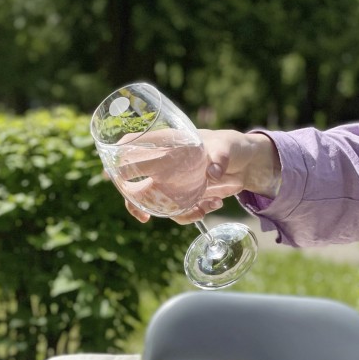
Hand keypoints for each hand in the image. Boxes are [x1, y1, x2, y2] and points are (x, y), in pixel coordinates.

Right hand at [124, 129, 280, 224]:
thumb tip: (214, 172)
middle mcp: (163, 164)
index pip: (132, 146)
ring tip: (204, 208)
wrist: (246, 163)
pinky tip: (213, 205)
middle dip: (134, 202)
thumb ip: (221, 157)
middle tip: (144, 216)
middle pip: (134, 183)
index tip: (113, 174)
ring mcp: (172, 182)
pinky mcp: (184, 196)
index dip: (117, 159)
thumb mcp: (227, 147)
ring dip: (177, 213)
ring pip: (157, 203)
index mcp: (166, 143)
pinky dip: (192, 214)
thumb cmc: (230, 146)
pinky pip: (179, 211)